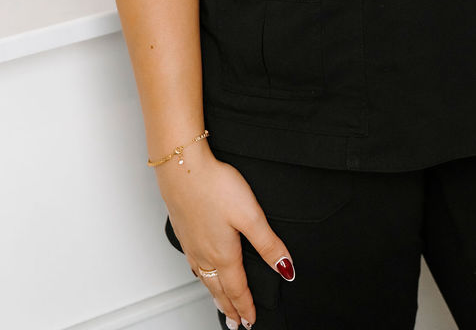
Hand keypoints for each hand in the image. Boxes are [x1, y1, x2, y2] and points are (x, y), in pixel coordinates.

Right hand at [157, 148, 294, 326]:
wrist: (182, 168)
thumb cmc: (214, 187)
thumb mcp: (250, 215)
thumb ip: (268, 243)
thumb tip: (285, 268)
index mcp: (223, 254)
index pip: (237, 289)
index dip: (247, 306)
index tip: (252, 320)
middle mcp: (204, 254)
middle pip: (219, 290)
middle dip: (229, 308)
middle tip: (236, 324)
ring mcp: (191, 244)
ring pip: (204, 279)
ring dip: (214, 295)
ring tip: (220, 304)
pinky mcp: (183, 232)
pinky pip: (193, 265)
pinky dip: (201, 277)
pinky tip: (201, 270)